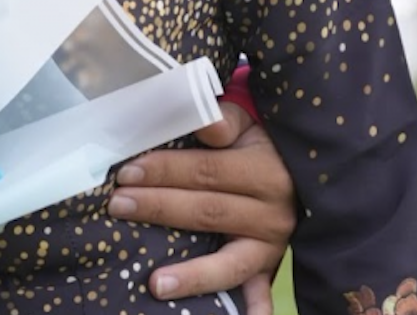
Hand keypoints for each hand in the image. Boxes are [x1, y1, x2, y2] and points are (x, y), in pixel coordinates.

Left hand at [106, 103, 296, 314]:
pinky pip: (260, 291)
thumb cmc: (259, 139)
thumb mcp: (247, 120)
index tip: (126, 172)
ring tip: (154, 284)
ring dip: (193, 275)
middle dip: (159, 208)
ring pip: (231, 264)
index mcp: (265, 171)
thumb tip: (203, 121)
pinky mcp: (271, 266)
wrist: (299, 166)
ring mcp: (274, 246)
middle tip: (117, 205)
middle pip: (208, 213)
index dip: (164, 171)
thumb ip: (222, 120)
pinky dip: (252, 309)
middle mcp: (273, 213)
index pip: (206, 172)